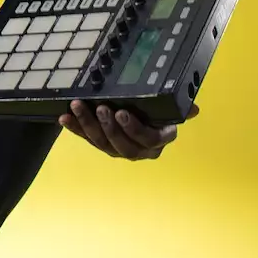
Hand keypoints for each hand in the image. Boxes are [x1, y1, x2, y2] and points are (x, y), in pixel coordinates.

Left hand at [58, 100, 198, 159]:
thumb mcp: (169, 110)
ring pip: (101, 142)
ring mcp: (117, 149)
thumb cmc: (159, 114)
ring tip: (78, 107)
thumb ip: (178, 109)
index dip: (133, 128)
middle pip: (122, 144)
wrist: (144, 117)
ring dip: (88, 124)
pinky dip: (74, 128)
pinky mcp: (100, 144)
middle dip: (108, 126)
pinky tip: (63, 118)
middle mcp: (138, 150)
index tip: (122, 113)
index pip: (147, 139)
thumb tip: (194, 109)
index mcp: (157, 142)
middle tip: (101, 107)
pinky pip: (86, 138)